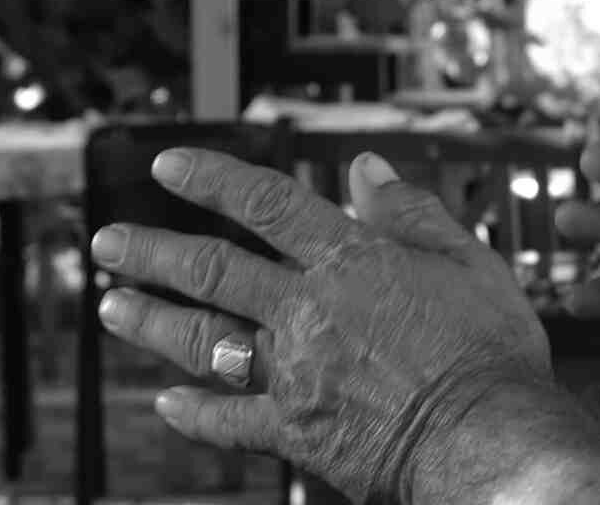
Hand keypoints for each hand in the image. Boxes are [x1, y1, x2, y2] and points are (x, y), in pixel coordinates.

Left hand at [91, 149, 558, 501]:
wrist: (488, 434)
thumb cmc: (491, 348)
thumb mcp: (470, 261)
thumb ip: (412, 212)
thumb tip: (364, 167)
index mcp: (353, 261)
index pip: (268, 205)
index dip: (213, 180)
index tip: (168, 165)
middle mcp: (309, 311)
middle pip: (212, 271)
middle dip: (153, 252)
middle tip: (108, 241)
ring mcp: (294, 373)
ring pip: (203, 339)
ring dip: (152, 321)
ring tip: (112, 307)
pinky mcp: (295, 430)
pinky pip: (228, 420)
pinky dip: (193, 412)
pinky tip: (166, 403)